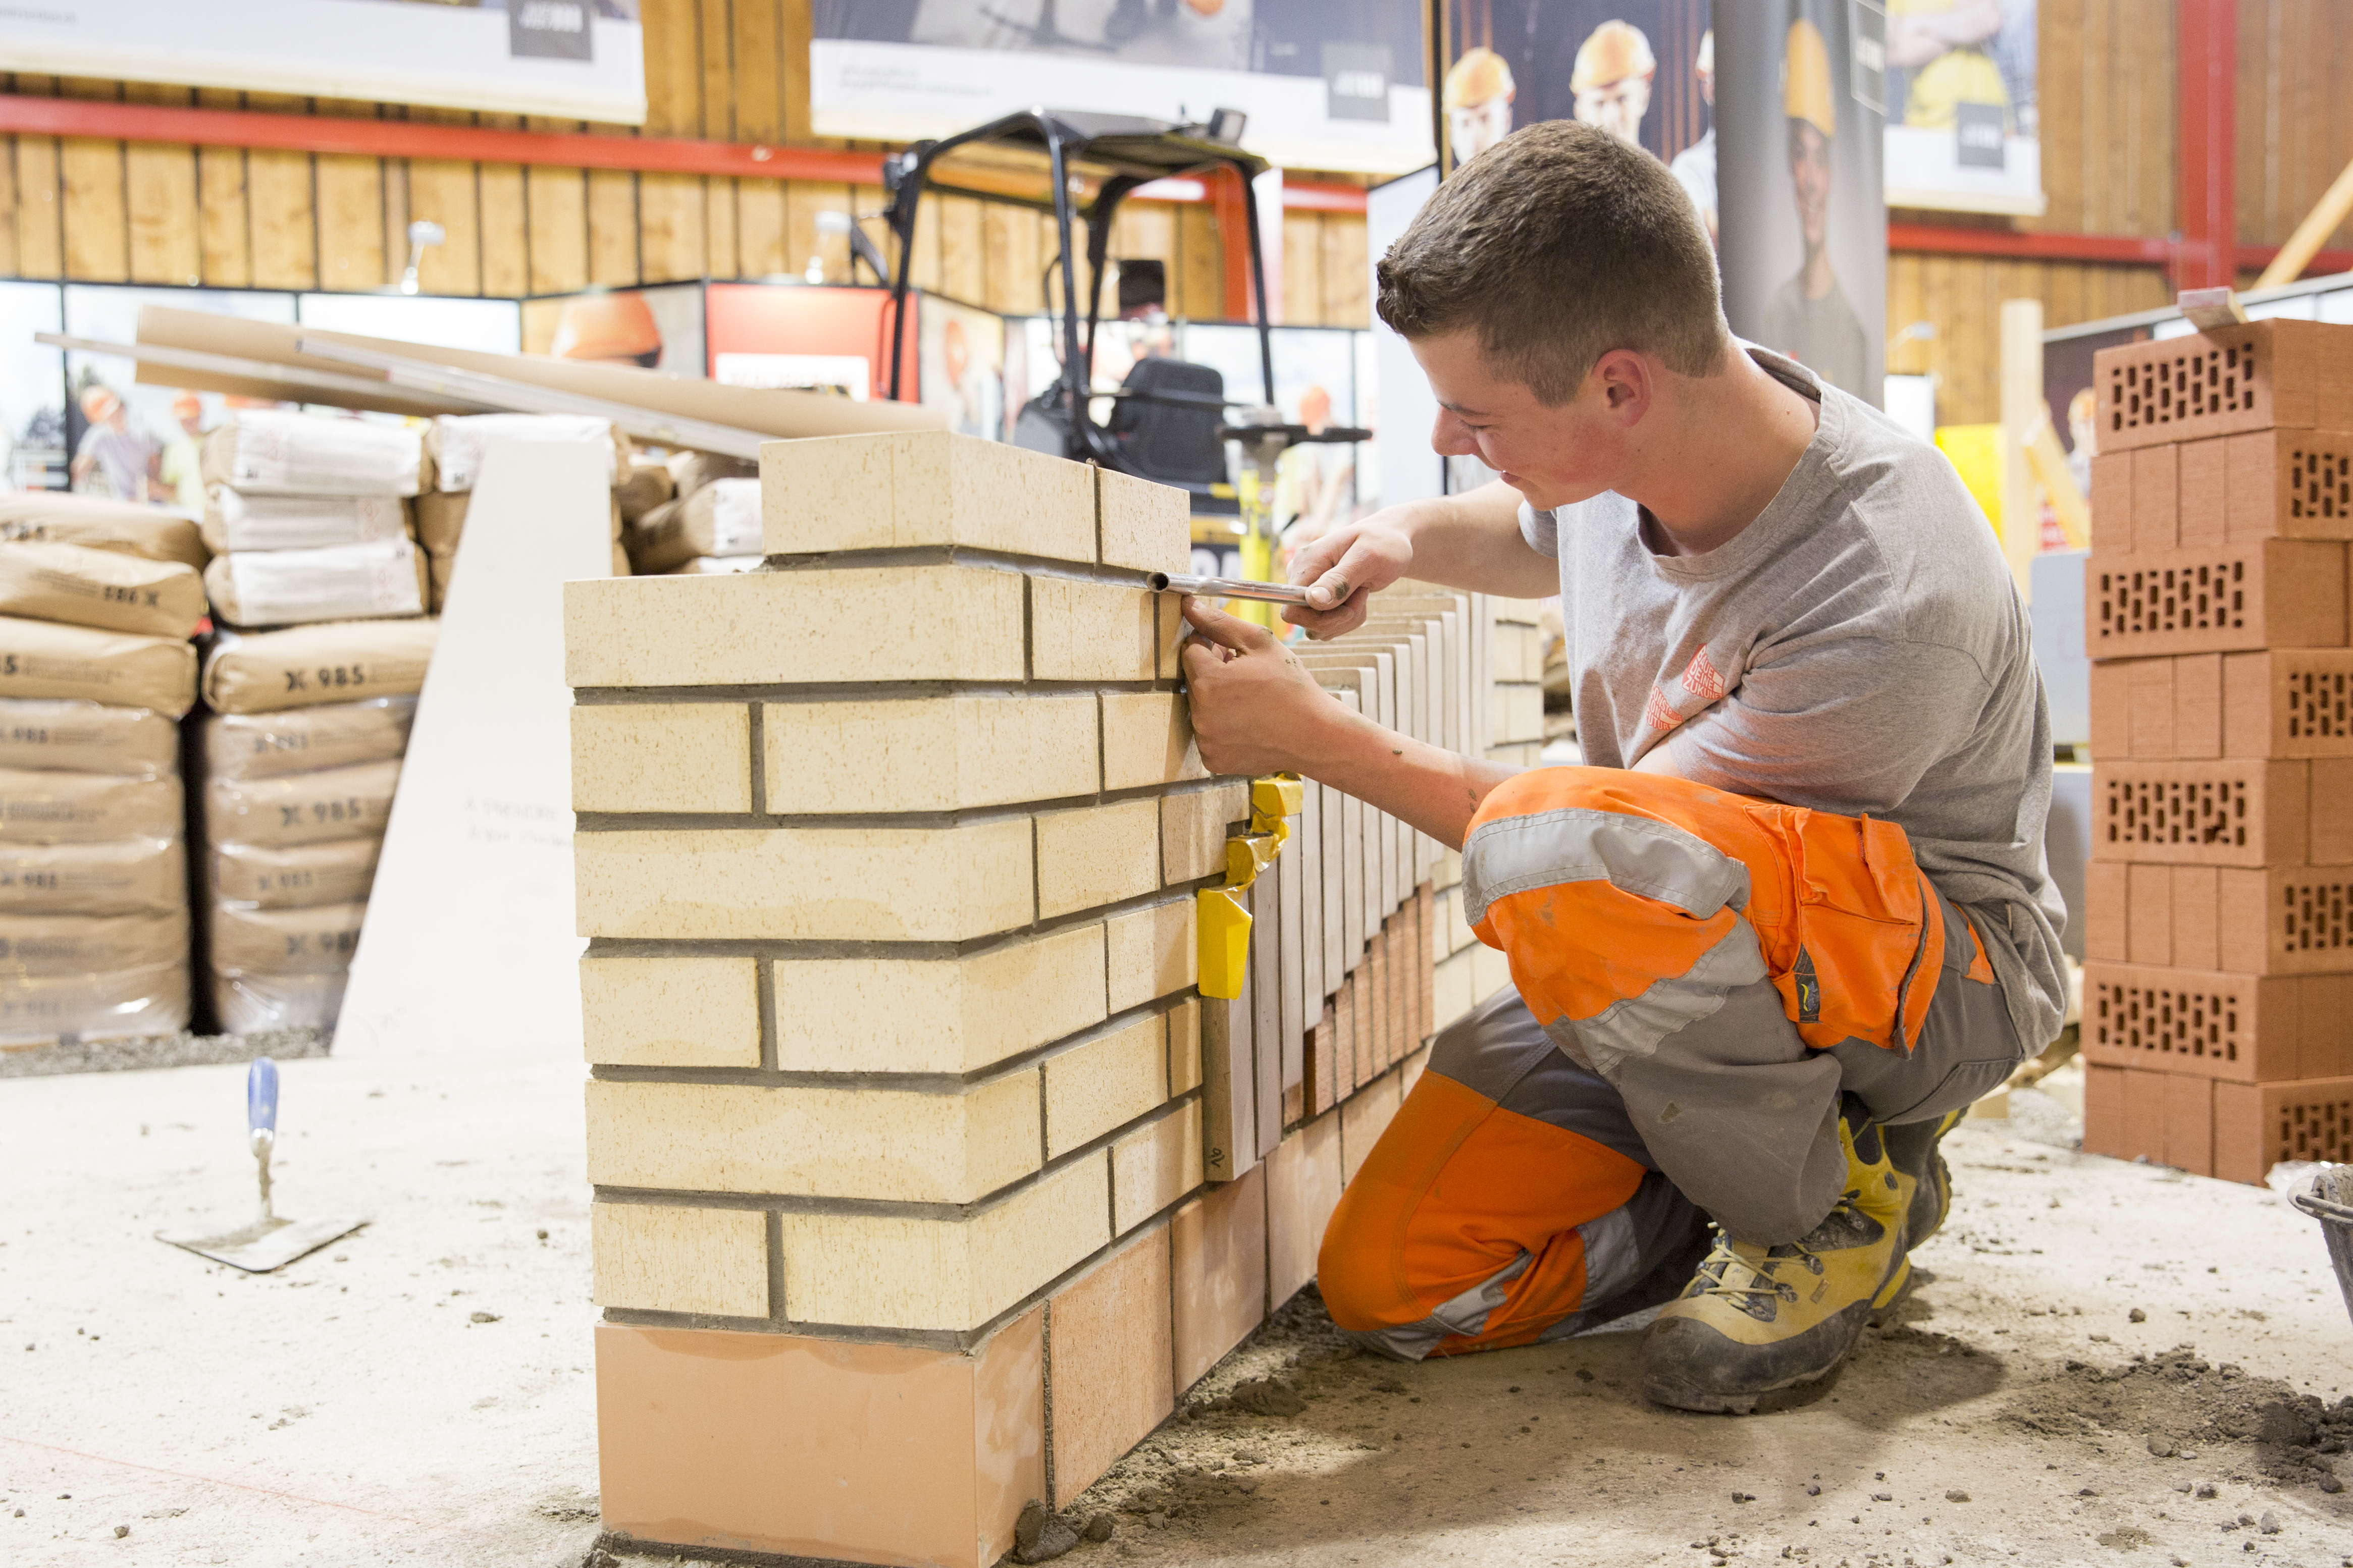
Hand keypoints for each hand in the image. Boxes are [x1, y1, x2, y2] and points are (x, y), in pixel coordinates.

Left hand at [1180, 597, 1343, 776]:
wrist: (1315, 735)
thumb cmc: (1292, 688)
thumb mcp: (1260, 644)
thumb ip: (1220, 622)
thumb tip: (1189, 605)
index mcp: (1209, 681)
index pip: (1190, 650)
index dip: (1211, 646)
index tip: (1232, 652)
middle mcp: (1200, 713)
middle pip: (1193, 679)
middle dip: (1213, 671)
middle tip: (1246, 675)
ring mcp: (1205, 739)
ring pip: (1199, 707)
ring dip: (1216, 698)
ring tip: (1249, 699)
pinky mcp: (1213, 759)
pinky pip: (1207, 733)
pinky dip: (1222, 726)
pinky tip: (1247, 722)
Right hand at [1279, 512, 1414, 639]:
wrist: (1390, 543)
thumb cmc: (1383, 545)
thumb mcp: (1367, 558)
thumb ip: (1339, 580)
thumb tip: (1313, 599)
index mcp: (1306, 563)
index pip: (1292, 610)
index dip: (1320, 619)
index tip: (1349, 607)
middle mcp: (1300, 576)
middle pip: (1306, 623)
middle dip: (1339, 619)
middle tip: (1362, 594)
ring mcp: (1308, 589)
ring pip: (1318, 628)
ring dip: (1346, 620)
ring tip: (1362, 592)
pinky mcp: (1318, 600)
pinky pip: (1326, 626)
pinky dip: (1347, 619)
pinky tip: (1358, 597)